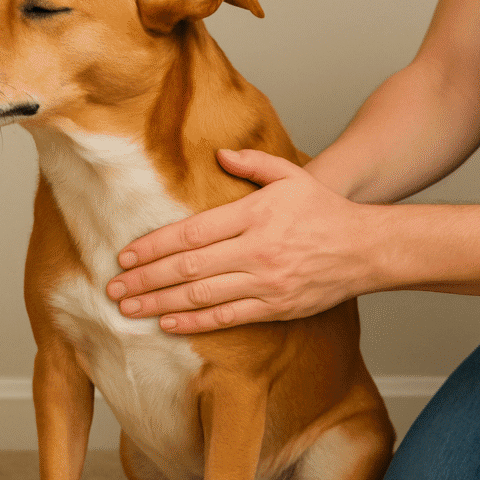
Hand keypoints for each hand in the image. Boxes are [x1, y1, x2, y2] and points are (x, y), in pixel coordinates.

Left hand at [105, 148, 378, 332]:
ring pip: (202, 296)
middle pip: (188, 267)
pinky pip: (228, 318)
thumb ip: (253, 163)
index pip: (191, 232)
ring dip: (160, 304)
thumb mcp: (291, 175)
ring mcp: (265, 282)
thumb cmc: (324, 211)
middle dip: (145, 279)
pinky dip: (195, 323)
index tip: (125, 255)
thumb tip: (218, 155)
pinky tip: (168, 324)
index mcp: (254, 215)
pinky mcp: (276, 307)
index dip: (153, 245)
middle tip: (113, 288)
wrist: (366, 249)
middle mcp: (256, 250)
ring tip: (129, 310)